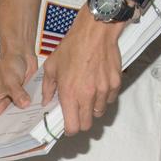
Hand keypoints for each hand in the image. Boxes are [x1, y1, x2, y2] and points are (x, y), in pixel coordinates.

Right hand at [0, 49, 36, 136]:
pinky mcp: (24, 102)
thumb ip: (17, 93)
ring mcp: (12, 106)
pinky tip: (37, 127)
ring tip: (28, 142)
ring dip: (20, 130)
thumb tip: (24, 105)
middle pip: (0, 130)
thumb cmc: (8, 65)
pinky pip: (26, 115)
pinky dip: (30, 120)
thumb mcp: (10, 80)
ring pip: (14, 124)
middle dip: (5, 140)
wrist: (20, 54)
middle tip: (14, 151)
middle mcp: (0, 109)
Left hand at [42, 13, 122, 134]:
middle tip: (77, 113)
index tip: (68, 126)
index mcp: (69, 94)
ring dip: (92, 109)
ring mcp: (103, 91)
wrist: (95, 31)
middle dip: (80, 122)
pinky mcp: (115, 84)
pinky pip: (109, 99)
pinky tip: (98, 86)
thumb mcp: (52, 66)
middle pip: (87, 124)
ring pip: (99, 113)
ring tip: (87, 96)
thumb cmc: (73, 46)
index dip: (69, 130)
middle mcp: (87, 96)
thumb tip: (46, 101)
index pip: (73, 127)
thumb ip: (48, 88)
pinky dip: (104, 98)